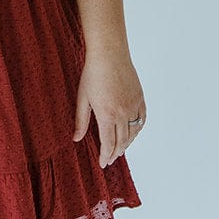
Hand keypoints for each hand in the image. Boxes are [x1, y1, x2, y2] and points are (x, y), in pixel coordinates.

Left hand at [73, 49, 145, 168]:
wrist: (110, 54)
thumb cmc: (93, 74)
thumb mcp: (83, 98)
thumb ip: (81, 121)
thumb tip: (77, 139)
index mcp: (107, 115)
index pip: (108, 143)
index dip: (106, 156)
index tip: (103, 163)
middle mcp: (123, 113)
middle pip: (121, 141)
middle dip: (115, 153)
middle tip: (110, 160)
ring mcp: (134, 106)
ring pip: (133, 133)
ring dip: (127, 144)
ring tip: (120, 150)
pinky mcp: (140, 98)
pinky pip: (141, 120)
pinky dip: (137, 130)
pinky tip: (132, 134)